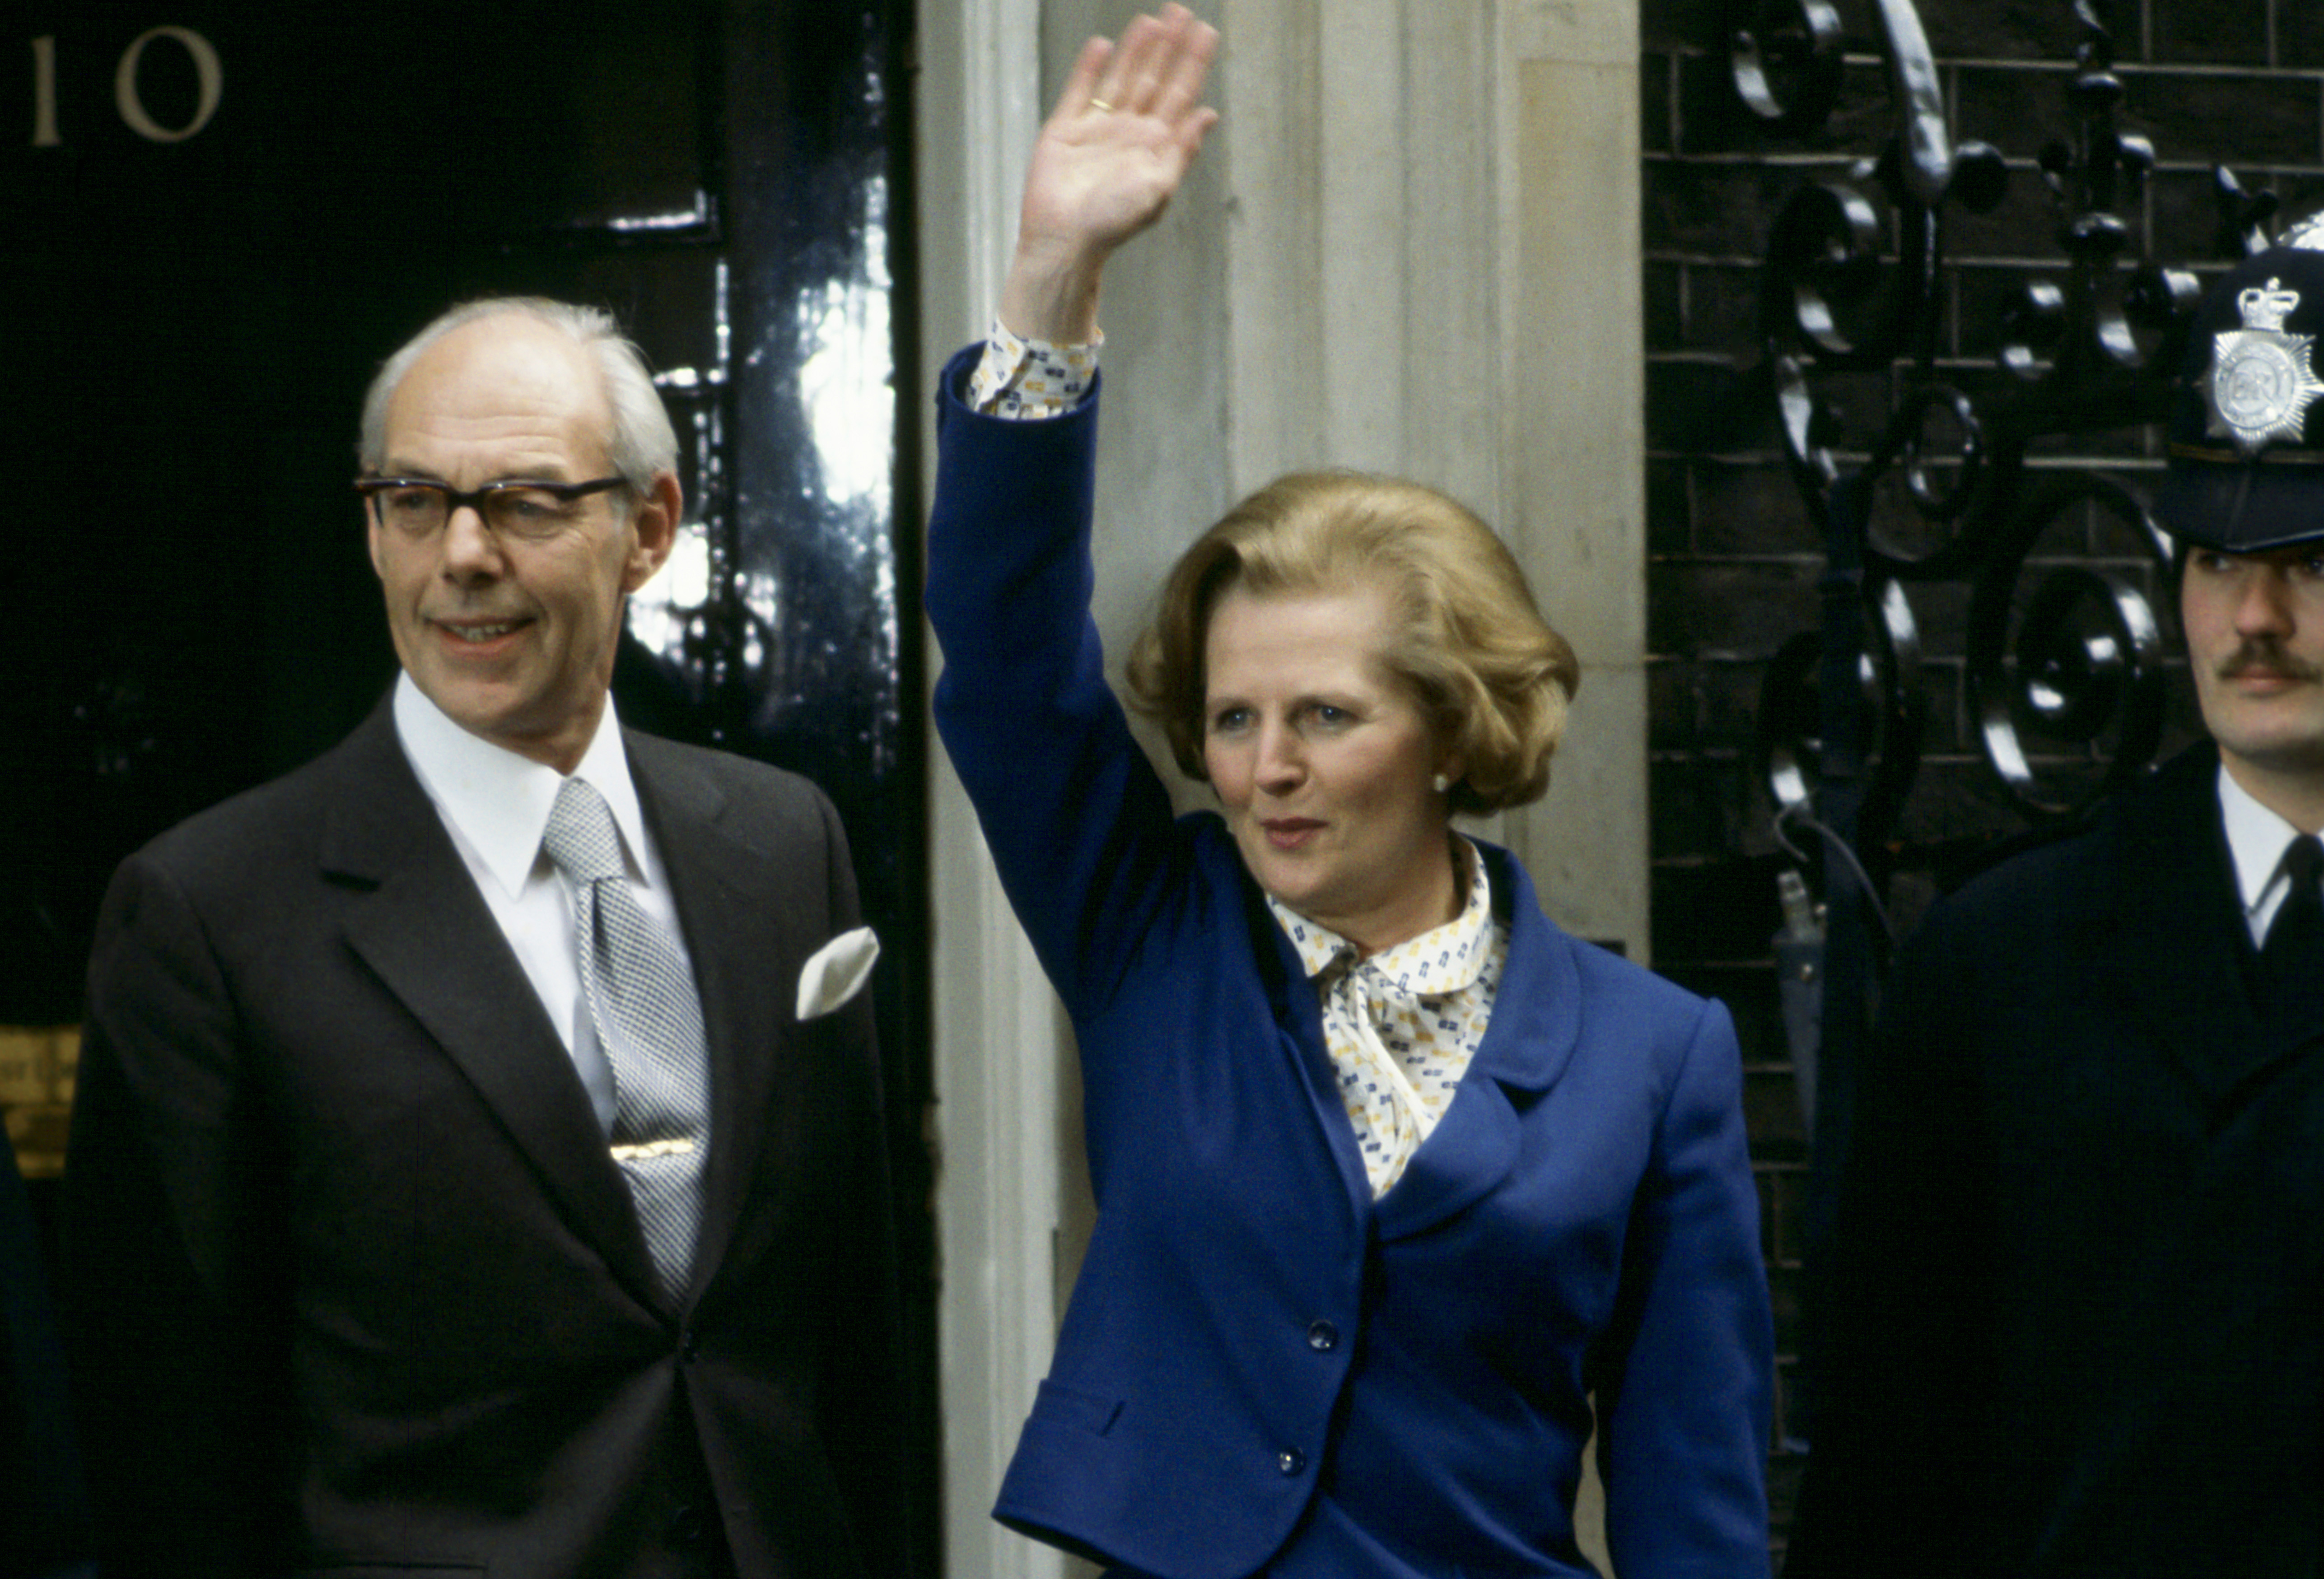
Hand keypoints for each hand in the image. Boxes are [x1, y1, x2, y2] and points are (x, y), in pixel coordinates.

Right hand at [999, 4, 1219, 344]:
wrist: (1065, 240)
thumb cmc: (1113, 223)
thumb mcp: (1159, 188)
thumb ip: (1182, 149)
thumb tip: (1209, 113)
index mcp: (1155, 146)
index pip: (1180, 95)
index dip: (1192, 63)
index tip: (1206, 32)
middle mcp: (1129, 132)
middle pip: (1153, 78)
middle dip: (1169, 47)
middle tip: (1183, 11)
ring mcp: (1097, 128)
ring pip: (1121, 78)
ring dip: (1136, 49)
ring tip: (1152, 20)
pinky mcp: (1065, 130)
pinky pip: (1080, 91)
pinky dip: (1090, 68)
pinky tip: (1103, 45)